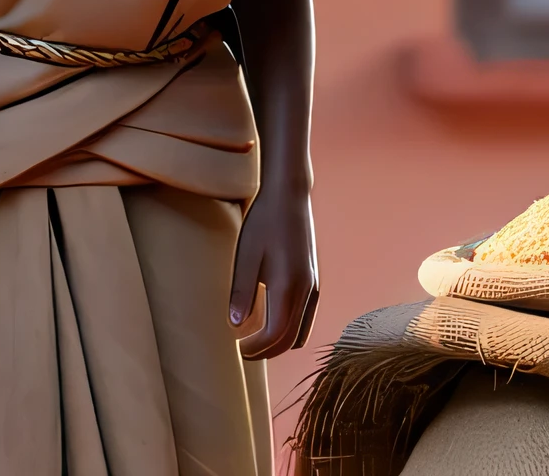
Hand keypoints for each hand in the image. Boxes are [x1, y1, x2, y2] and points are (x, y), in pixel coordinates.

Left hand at [230, 174, 317, 357]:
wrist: (289, 196)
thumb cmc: (263, 222)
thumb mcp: (246, 255)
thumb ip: (241, 292)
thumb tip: (235, 325)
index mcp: (288, 286)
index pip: (275, 334)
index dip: (256, 348)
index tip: (237, 349)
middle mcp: (307, 291)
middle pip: (289, 339)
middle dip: (266, 351)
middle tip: (242, 351)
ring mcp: (314, 287)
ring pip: (301, 332)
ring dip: (279, 343)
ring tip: (254, 339)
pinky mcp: (314, 281)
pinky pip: (306, 318)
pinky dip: (290, 330)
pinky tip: (272, 323)